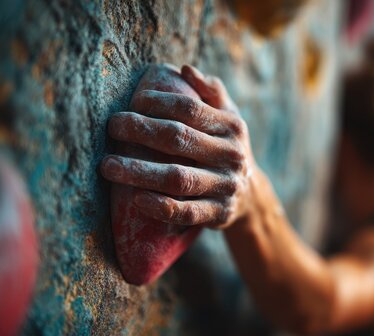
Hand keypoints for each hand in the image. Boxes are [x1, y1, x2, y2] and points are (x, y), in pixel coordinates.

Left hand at [101, 65, 256, 228]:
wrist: (252, 195)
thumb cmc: (227, 149)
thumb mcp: (229, 119)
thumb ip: (212, 92)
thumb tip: (185, 69)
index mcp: (231, 127)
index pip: (191, 109)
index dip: (159, 102)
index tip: (132, 101)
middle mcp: (231, 155)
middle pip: (179, 139)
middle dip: (140, 131)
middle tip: (111, 127)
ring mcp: (226, 186)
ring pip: (178, 178)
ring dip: (139, 171)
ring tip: (108, 166)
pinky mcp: (219, 214)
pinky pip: (187, 212)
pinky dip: (162, 207)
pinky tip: (136, 200)